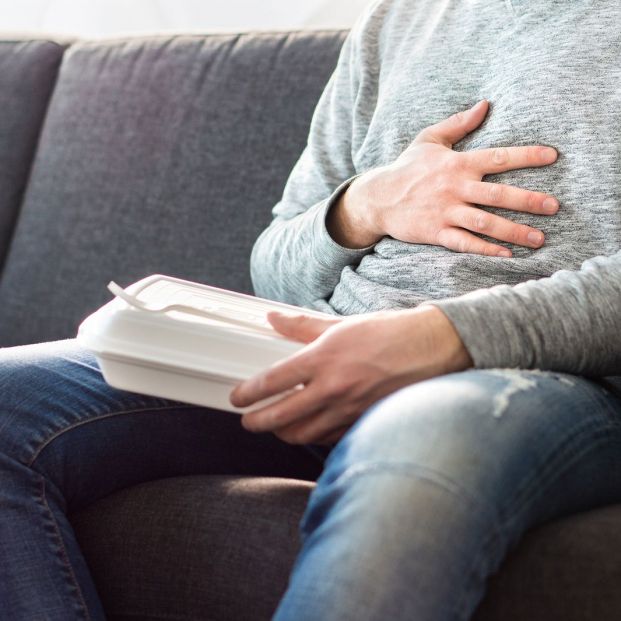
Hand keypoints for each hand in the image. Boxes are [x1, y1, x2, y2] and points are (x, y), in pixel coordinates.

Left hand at [230, 306, 472, 445]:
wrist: (432, 349)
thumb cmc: (388, 333)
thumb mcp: (340, 324)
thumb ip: (302, 325)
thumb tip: (272, 319)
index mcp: (324, 358)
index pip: (273, 381)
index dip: (248, 393)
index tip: (237, 397)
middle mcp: (333, 387)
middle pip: (281, 417)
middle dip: (257, 422)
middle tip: (248, 420)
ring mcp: (349, 409)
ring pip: (302, 434)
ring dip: (283, 432)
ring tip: (276, 425)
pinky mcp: (363, 422)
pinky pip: (328, 438)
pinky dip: (313, 436)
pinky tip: (309, 427)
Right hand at [327, 99, 559, 256]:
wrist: (377, 198)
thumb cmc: (406, 168)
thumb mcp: (428, 140)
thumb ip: (458, 123)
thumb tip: (485, 104)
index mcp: (457, 163)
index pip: (497, 157)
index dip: (526, 156)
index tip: (553, 156)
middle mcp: (454, 188)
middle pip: (497, 195)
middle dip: (528, 201)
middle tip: (555, 207)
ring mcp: (445, 212)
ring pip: (485, 222)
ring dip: (513, 231)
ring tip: (540, 238)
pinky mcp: (435, 232)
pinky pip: (464, 243)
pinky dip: (485, 249)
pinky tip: (506, 254)